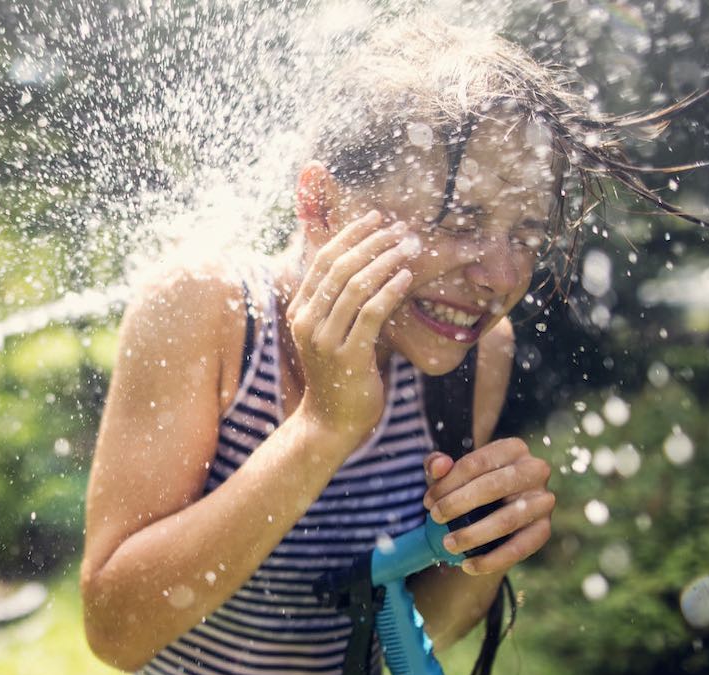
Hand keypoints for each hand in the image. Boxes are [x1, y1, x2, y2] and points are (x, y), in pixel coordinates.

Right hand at [287, 210, 419, 436]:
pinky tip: (405, 278)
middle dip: (372, 242)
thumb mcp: (331, 333)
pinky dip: (390, 291)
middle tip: (399, 229)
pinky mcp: (347, 356)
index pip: (323, 260)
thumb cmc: (337, 374)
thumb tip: (365, 263)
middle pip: (340, 268)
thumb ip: (338, 303)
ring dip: (385, 261)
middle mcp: (306, 322)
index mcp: (299, 311)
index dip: (350, 235)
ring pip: (356, 286)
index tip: (376, 218)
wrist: (331, 422)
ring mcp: (324, 340)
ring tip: (408, 248)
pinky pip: (371, 314)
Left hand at [422, 438, 554, 574]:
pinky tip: (468, 565)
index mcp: (513, 448)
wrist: (497, 509)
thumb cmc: (470, 484)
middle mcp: (535, 470)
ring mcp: (544, 501)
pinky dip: (492, 560)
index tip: (427, 501)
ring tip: (448, 544)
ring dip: (473, 535)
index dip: (447, 483)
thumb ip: (438, 465)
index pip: (476, 462)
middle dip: (458, 504)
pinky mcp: (544, 529)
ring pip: (507, 520)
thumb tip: (438, 465)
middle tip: (435, 518)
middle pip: (493, 486)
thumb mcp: (452, 472)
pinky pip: (519, 548)